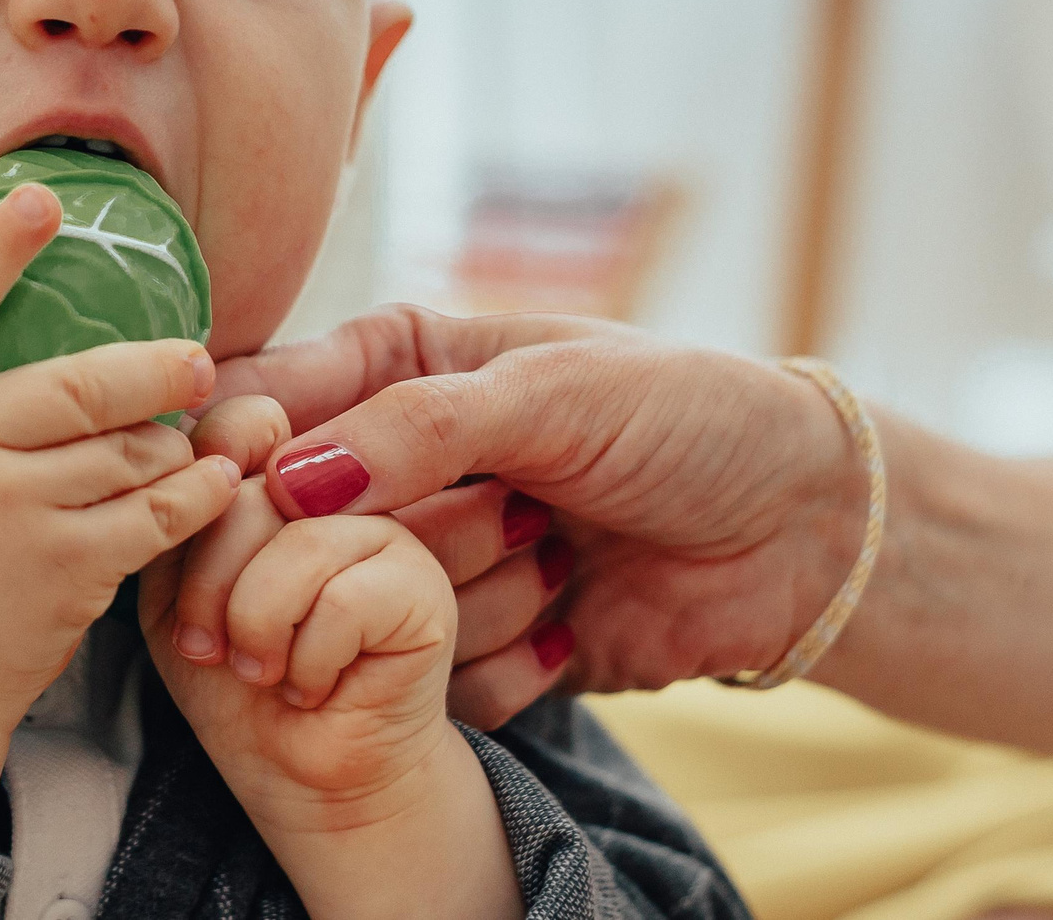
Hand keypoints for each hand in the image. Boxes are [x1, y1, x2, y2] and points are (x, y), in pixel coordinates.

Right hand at [0, 182, 240, 824]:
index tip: (43, 200)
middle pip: (73, 385)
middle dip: (150, 368)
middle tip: (197, 358)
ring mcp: (8, 517)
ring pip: (125, 450)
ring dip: (166, 441)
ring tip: (175, 441)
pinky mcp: (62, 573)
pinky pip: (154, 515)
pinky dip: (194, 493)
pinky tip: (212, 480)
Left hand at [138, 486, 456, 824]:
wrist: (298, 774)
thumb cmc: (236, 686)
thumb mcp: (175, 595)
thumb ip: (179, 524)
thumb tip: (200, 463)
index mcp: (282, 480)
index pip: (245, 422)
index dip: (200, 489)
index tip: (182, 575)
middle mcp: (340, 491)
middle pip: (253, 489)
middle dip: (207, 586)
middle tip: (212, 647)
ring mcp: (387, 532)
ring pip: (297, 543)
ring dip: (256, 630)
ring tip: (266, 671)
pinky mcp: (422, 587)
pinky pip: (341, 601)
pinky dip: (307, 664)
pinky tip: (314, 687)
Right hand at [210, 306, 866, 715]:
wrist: (803, 529)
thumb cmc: (689, 418)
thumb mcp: (555, 393)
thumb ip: (415, 427)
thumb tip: (283, 477)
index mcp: (397, 363)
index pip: (264, 405)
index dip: (249, 458)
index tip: (276, 497)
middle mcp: (395, 464)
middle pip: (294, 531)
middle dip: (402, 539)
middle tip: (514, 516)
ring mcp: (429, 562)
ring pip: (358, 618)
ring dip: (469, 600)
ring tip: (559, 551)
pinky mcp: (469, 654)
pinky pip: (427, 688)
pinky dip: (500, 665)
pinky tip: (572, 616)